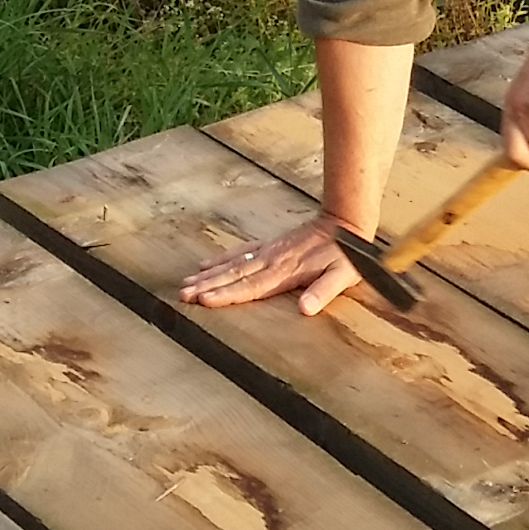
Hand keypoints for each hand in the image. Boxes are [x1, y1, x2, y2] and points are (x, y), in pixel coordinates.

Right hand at [178, 211, 362, 315]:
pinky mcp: (269, 245)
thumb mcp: (343, 276)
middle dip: (207, 286)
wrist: (346, 220)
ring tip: (185, 283)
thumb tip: (306, 309)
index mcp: (285, 272)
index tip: (204, 300)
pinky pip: (240, 252)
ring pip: (232, 265)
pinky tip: (205, 264)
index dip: (227, 295)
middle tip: (182, 295)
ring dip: (208, 274)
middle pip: (234, 276)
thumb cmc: (346, 255)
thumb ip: (324, 292)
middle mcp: (272, 261)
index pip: (251, 287)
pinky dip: (222, 259)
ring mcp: (268, 251)